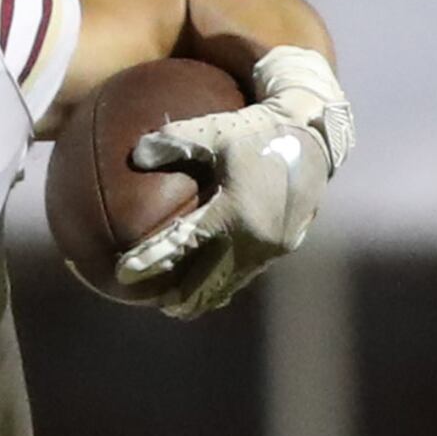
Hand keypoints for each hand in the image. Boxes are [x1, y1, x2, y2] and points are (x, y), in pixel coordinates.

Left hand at [116, 45, 353, 318]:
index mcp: (233, 212)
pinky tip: (217, 286)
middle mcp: (254, 236)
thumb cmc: (257, 128)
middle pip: (208, 281)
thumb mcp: (213, 129)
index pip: (180, 246)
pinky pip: (252, 270)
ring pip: (232, 282)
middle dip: (181, 297)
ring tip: (183, 306)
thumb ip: (172, 141)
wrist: (314, 133)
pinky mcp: (287, 244)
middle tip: (155, 303)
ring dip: (207, 295)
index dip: (150, 261)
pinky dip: (230, 281)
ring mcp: (274, 245)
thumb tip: (136, 155)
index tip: (123, 274)